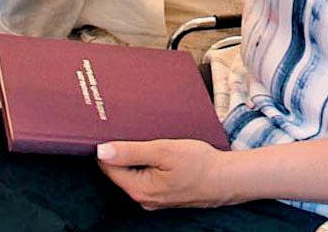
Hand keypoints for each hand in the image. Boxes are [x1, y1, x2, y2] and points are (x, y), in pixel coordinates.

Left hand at [97, 139, 234, 209]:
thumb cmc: (199, 163)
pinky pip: (148, 177)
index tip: (116, 130)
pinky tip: (162, 154)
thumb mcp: (163, 150)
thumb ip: (131, 151)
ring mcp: (153, 199)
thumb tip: (102, 151)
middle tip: (137, 131)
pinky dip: (150, 164)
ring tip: (153, 141)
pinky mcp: (164, 195)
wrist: (225, 179)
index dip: (109, 147)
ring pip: (135, 174)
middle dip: (124, 151)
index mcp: (138, 189)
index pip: (109, 167)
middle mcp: (142, 198)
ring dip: (138, 157)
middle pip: (120, 172)